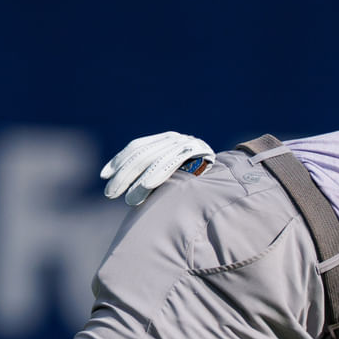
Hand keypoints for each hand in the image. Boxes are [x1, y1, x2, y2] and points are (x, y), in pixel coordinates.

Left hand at [100, 132, 215, 205]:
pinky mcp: (194, 151)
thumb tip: (127, 196)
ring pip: (152, 158)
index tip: (104, 175)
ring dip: (136, 181)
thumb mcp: (172, 178)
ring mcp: (184, 143)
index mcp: (165, 141)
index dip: (120, 160)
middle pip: (141, 153)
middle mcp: (173, 138)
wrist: (233, 177)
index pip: (137, 147)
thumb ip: (152, 180)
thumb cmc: (199, 182)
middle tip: (110, 193)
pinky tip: (145, 187)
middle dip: (123, 174)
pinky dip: (156, 174)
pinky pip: (170, 162)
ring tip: (126, 200)